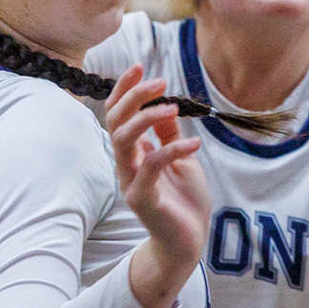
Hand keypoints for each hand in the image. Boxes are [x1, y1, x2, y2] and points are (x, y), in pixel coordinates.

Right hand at [107, 66, 210, 307]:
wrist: (189, 241)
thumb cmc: (183, 201)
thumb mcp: (180, 158)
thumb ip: (168, 135)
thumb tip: (165, 104)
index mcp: (133, 153)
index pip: (118, 114)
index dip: (125, 89)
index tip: (140, 66)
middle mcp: (126, 164)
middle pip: (115, 121)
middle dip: (133, 96)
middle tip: (159, 81)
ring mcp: (130, 181)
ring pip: (123, 141)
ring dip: (146, 118)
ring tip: (172, 107)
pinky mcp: (142, 199)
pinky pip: (150, 167)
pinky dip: (171, 150)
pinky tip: (193, 144)